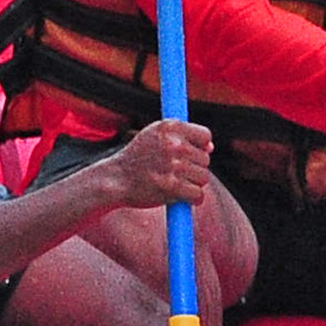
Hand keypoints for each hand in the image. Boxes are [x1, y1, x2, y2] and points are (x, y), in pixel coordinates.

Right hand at [99, 120, 214, 212]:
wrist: (115, 179)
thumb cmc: (138, 158)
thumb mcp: (155, 136)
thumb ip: (182, 137)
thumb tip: (210, 147)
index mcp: (170, 126)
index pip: (205, 135)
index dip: (201, 147)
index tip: (190, 154)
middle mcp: (172, 143)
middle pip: (206, 159)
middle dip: (195, 168)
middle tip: (175, 172)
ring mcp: (172, 165)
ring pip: (203, 177)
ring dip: (193, 184)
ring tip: (175, 183)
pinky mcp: (171, 186)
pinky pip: (198, 195)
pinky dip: (193, 199)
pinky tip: (181, 197)